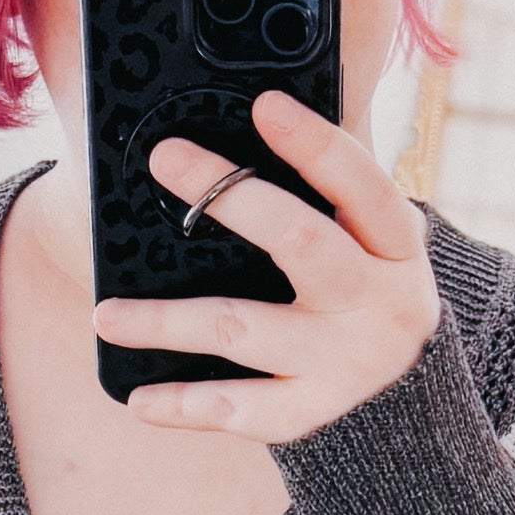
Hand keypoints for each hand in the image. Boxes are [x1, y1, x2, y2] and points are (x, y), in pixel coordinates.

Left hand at [93, 94, 440, 439]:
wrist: (407, 388)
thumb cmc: (364, 284)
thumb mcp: (367, 236)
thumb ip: (323, 193)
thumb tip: (238, 132)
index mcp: (396, 244)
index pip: (361, 183)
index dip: (315, 144)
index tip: (265, 105)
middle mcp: (379, 302)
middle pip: (301, 242)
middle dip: (229, 197)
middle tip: (164, 159)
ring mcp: (345, 362)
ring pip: (244, 330)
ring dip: (169, 322)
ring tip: (107, 315)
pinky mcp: (312, 410)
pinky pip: (240, 410)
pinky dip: (185, 406)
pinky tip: (137, 399)